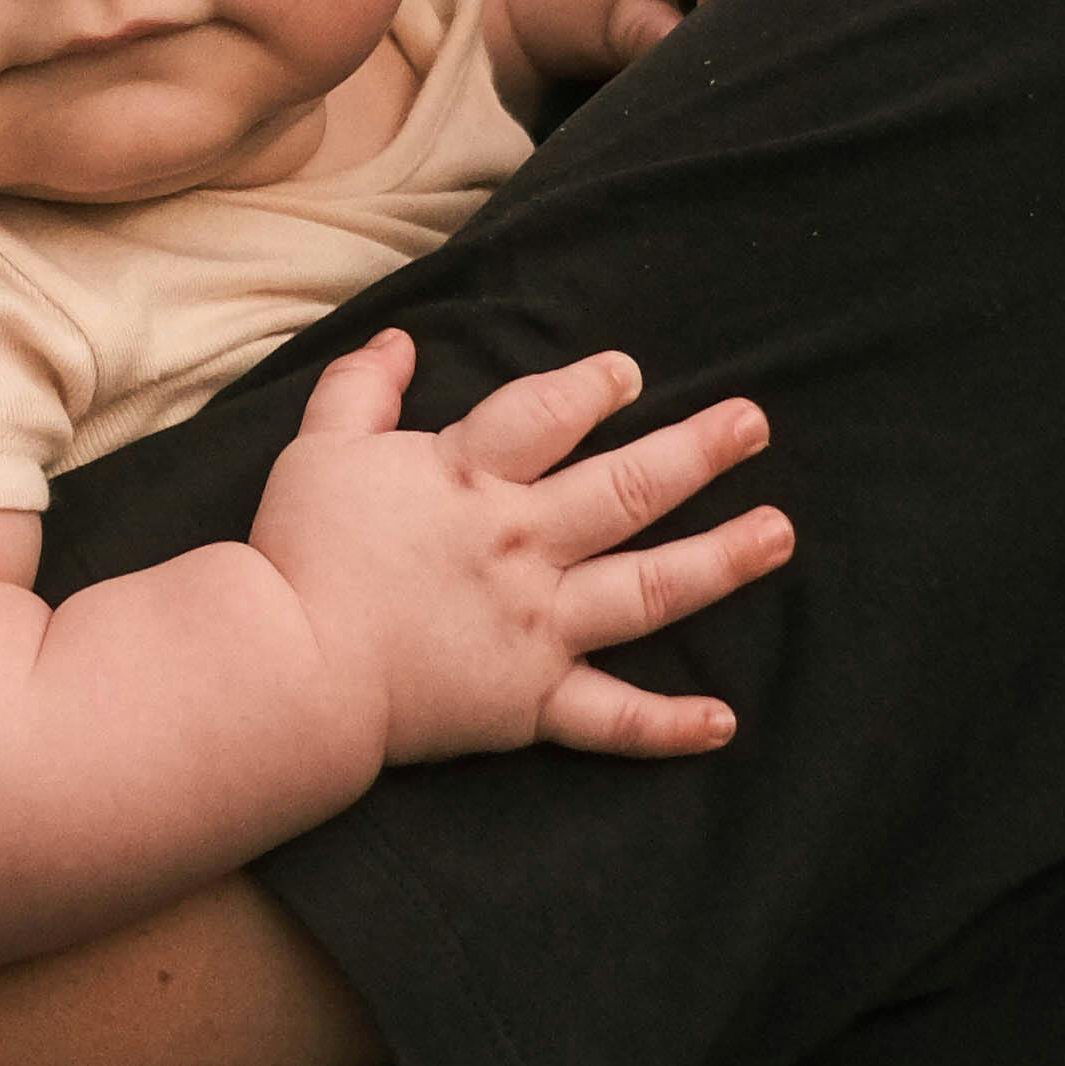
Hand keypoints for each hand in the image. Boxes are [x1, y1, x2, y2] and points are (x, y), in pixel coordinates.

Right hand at [249, 329, 788, 764]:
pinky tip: (723, 722)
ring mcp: (535, 626)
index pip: (552, 414)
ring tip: (777, 534)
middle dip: (698, 451)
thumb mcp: (320, 449)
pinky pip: (609, 718)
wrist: (287, 668)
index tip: (631, 376)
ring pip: (647, 589)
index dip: (595, 388)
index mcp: (472, 477)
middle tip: (754, 423)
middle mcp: (522, 544)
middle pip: (628, 488)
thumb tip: (398, 339)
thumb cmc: (300, 554)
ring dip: (721, 561)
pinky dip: (665, 726)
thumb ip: (362, 389)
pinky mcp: (529, 702)